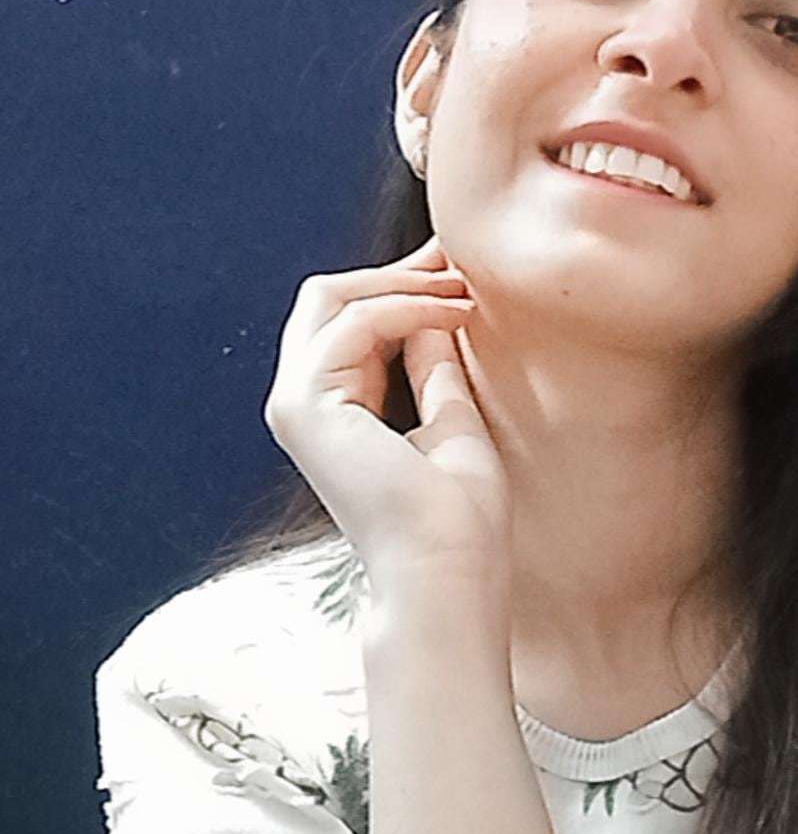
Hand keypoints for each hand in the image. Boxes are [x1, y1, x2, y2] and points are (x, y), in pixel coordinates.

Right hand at [262, 234, 511, 594]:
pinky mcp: (305, 407)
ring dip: (405, 284)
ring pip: (330, 298)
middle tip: (458, 261)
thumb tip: (436, 309)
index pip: (347, 320)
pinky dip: (407, 307)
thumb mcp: (451, 420)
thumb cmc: (458, 520)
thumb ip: (434, 365)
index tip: (459, 269)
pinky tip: (454, 315)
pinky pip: (353, 324)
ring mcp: (296, 404)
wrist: (446, 572)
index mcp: (333, 413)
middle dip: (395, 272)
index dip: (401, 284)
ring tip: (465, 292)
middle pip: (327, 298)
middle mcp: (303, 404)